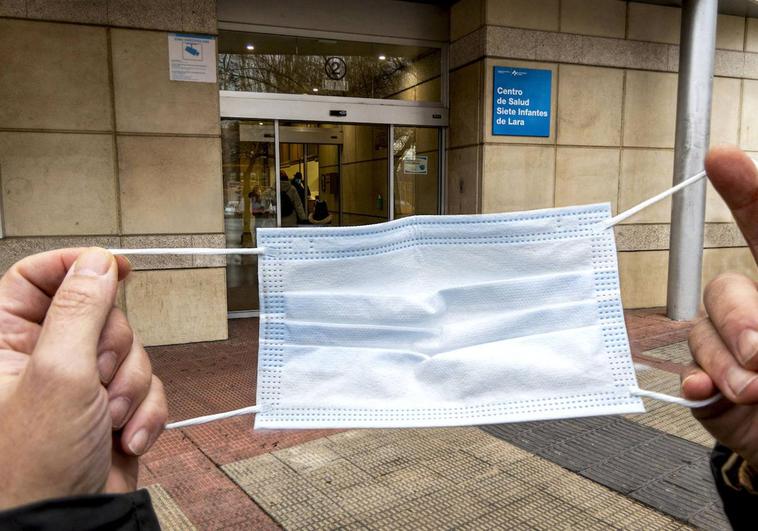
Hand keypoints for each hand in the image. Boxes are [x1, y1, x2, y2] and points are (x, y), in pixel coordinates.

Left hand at [0, 248, 167, 508]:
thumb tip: (96, 264)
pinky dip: (145, 409)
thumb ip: (79, 310)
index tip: (115, 268)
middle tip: (100, 376)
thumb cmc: (34, 465)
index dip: (77, 266)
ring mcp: (79, 382)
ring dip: (132, 386)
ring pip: (129, 349)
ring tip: (109, 417)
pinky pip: (146, 383)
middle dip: (115, 348)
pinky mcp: (109, 405)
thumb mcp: (59, 374)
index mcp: (6, 341)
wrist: (67, 523)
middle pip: (99, 312)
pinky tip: (124, 434)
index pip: (37, 277)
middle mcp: (42, 357)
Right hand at [682, 146, 757, 467]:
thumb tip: (753, 345)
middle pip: (723, 289)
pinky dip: (698, 385)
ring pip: (702, 335)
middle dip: (738, 319)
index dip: (744, 192)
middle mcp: (756, 315)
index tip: (722, 159)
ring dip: (728, 365)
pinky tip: (712, 392)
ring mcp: (730, 353)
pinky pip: (687, 375)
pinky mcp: (710, 390)